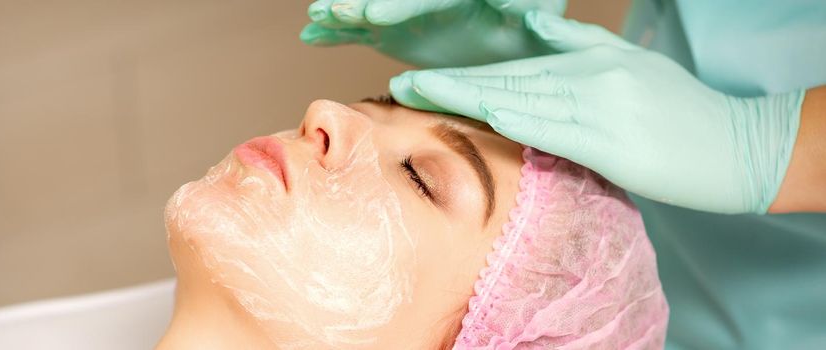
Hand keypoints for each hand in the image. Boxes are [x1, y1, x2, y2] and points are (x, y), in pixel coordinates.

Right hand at [299, 0, 566, 67]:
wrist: (522, 31)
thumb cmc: (538, 16)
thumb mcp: (539, 7)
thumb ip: (525, 6)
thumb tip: (517, 5)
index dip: (397, 5)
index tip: (373, 14)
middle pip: (387, 0)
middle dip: (357, 4)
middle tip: (330, 12)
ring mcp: (406, 13)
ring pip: (368, 11)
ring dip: (341, 13)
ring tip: (315, 17)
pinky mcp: (395, 31)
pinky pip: (362, 31)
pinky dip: (338, 33)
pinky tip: (312, 35)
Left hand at [391, 11, 805, 213]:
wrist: (739, 145)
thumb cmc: (683, 111)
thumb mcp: (633, 64)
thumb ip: (583, 44)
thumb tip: (539, 28)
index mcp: (590, 60)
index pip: (513, 68)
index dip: (463, 74)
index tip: (420, 79)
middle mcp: (590, 76)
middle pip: (505, 78)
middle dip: (448, 84)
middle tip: (399, 86)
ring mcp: (601, 105)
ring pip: (520, 96)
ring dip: (464, 96)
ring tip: (419, 95)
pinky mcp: (614, 141)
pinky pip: (555, 127)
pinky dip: (516, 117)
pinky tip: (481, 111)